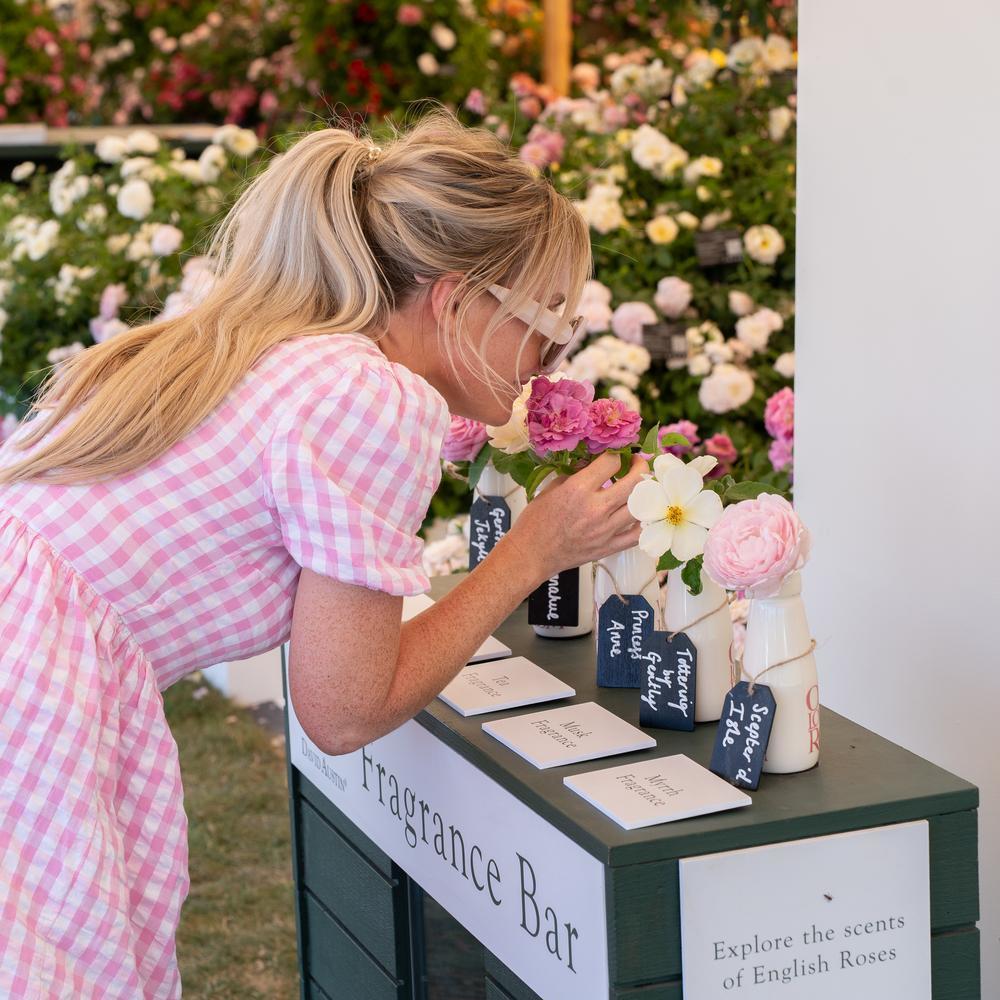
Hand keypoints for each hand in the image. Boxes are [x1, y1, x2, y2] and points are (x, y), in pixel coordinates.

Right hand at [505, 452, 648, 584]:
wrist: (531, 554)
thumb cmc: (536, 521)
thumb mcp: (551, 488)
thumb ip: (575, 474)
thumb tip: (592, 464)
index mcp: (578, 490)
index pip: (611, 462)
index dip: (616, 454)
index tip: (616, 455)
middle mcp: (596, 509)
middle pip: (634, 482)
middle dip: (640, 467)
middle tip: (637, 464)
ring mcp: (605, 530)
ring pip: (640, 507)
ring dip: (643, 493)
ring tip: (639, 487)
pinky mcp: (609, 547)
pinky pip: (637, 535)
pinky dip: (642, 522)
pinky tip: (638, 514)